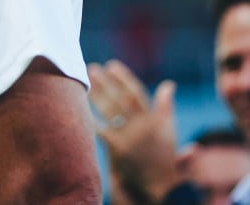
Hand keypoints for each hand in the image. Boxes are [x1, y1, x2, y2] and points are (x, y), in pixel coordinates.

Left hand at [87, 59, 180, 202]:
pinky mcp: (119, 151)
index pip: (137, 93)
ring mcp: (130, 139)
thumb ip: (166, 106)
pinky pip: (102, 130)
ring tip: (85, 81)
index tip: (112, 65)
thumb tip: (169, 84)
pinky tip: (81, 107)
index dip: (124, 78)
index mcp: (155, 120)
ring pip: (111, 112)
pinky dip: (92, 118)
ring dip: (97, 95)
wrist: (159, 185)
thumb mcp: (169, 129)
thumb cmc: (162, 154)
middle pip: (122, 99)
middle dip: (107, 82)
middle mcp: (143, 127)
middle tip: (92, 68)